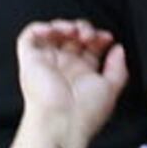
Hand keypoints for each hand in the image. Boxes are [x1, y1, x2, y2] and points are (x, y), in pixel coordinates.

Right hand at [14, 19, 128, 145]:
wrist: (62, 122)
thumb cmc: (85, 112)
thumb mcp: (111, 88)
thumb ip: (117, 67)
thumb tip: (117, 49)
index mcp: (81, 73)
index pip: (89, 46)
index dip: (98, 37)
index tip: (107, 39)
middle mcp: (63, 67)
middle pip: (72, 36)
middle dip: (84, 29)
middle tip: (90, 36)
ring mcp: (46, 63)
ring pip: (52, 33)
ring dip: (65, 25)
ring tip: (74, 32)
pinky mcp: (30, 61)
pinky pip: (29, 36)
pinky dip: (40, 27)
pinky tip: (54, 30)